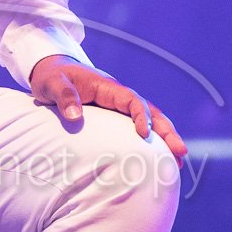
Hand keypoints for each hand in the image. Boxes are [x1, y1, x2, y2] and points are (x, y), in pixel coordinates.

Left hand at [29, 55, 186, 160]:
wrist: (51, 70)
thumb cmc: (51, 76)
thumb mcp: (52, 83)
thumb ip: (63, 96)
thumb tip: (75, 116)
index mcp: (107, 87)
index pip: (132, 100)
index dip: (141, 116)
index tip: (144, 135)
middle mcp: (117, 96)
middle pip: (150, 111)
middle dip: (166, 131)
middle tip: (180, 153)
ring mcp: (117, 106)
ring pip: (149, 120)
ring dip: (164, 138)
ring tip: (179, 161)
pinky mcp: (114, 115)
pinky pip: (136, 127)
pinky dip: (151, 140)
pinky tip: (158, 159)